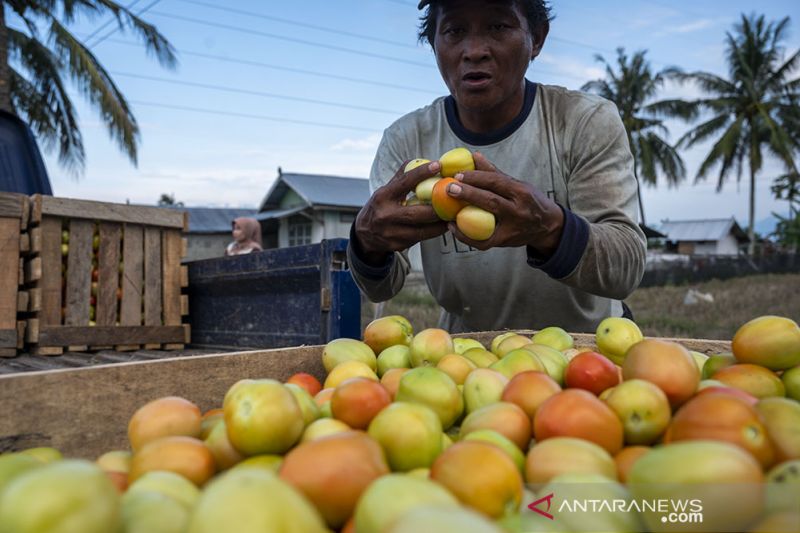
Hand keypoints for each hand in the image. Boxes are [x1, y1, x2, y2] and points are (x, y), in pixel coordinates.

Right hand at [355, 160, 448, 264]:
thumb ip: (402, 177)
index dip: (422, 173)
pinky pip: (420, 238)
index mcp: (383, 196)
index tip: (438, 165)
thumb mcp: (386, 190)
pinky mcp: (397, 245)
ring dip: (440, 224)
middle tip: (453, 201)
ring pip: (422, 230)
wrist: (364, 234)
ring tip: (452, 217)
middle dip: (438, 209)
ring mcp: (391, 233)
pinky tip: (442, 227)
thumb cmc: (380, 207)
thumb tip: (421, 161)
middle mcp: (386, 215)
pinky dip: (433, 233)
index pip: (405, 182)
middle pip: (418, 213)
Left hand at [445, 152, 564, 254]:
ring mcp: (513, 227)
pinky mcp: (506, 241)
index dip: (476, 177)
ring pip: (486, 222)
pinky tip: (454, 228)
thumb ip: (495, 172)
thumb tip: (474, 156)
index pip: (496, 181)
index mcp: (521, 191)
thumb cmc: (529, 200)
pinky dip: (466, 237)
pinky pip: (483, 242)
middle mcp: (518, 209)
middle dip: (469, 193)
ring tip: (447, 213)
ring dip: (464, 218)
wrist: (548, 226)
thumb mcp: (517, 184)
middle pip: (491, 200)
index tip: (458, 174)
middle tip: (449, 188)